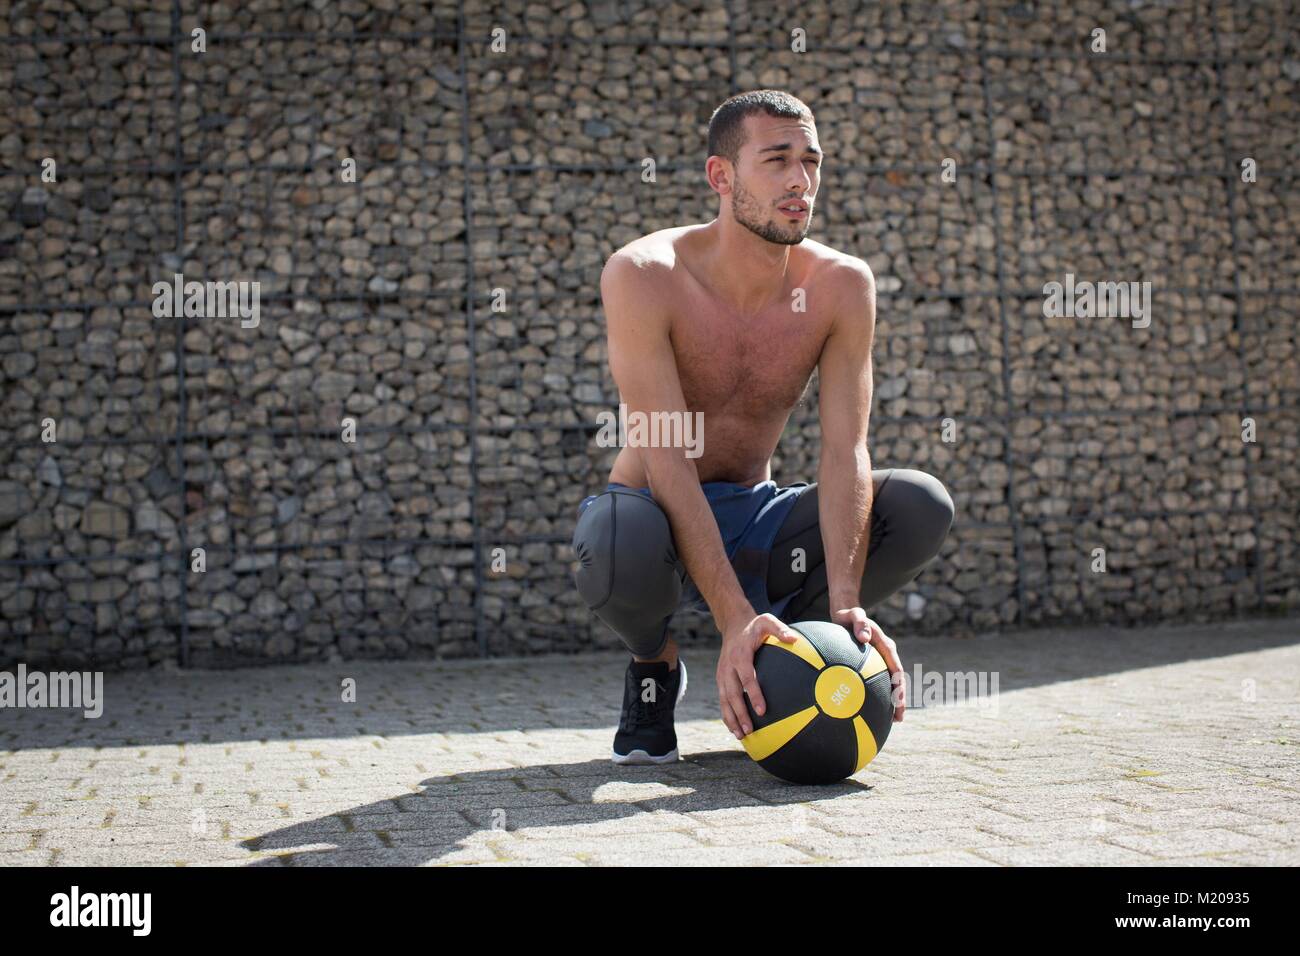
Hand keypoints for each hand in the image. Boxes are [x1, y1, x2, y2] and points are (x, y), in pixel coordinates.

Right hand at [716, 613, 800, 738]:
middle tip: (749, 730)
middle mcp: (728, 667)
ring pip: (724, 700)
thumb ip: (780, 629)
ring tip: (740, 735)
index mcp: (740, 655)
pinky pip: (723, 699)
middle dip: (739, 714)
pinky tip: (735, 728)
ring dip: (731, 718)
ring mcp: (722, 674)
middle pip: (732, 694)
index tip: (761, 710)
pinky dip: (727, 714)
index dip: (753, 694)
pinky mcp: (721, 679)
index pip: (747, 678)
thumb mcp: (767, 621)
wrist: (733, 624)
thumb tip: (794, 639)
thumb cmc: (754, 625)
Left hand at [832, 606, 905, 721]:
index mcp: (885, 645)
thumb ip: (860, 622)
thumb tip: (864, 637)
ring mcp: (882, 659)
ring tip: (892, 720)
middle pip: (898, 680)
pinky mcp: (874, 663)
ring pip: (891, 682)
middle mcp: (887, 653)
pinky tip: (874, 708)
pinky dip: (881, 693)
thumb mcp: (853, 614)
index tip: (898, 701)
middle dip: (900, 699)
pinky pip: (880, 680)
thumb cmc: (848, 615)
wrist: (846, 613)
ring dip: (894, 700)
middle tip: (898, 718)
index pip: (896, 668)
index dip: (898, 686)